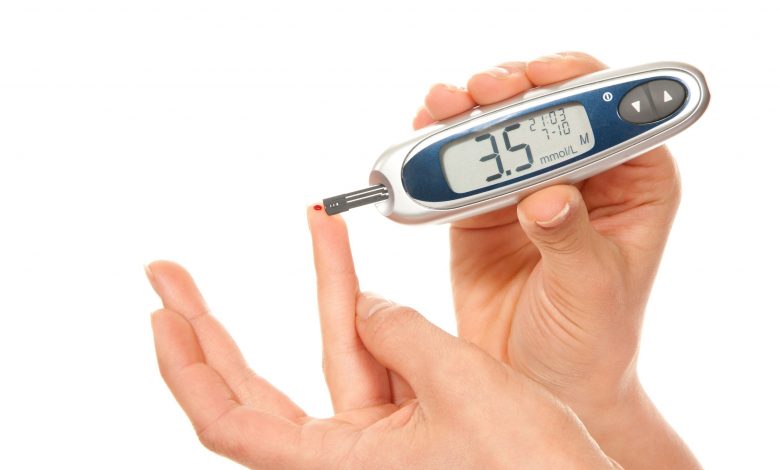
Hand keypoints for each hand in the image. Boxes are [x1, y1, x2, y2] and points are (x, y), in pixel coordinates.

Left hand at [146, 209, 618, 468]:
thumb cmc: (529, 469)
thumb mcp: (462, 387)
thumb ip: (403, 335)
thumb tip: (369, 308)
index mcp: (337, 465)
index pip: (227, 419)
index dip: (184, 367)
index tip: (161, 312)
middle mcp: (345, 456)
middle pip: (249, 388)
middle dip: (208, 326)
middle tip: (169, 273)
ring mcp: (377, 439)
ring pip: (331, 357)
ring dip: (325, 291)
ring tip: (317, 224)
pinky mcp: (412, 424)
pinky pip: (375, 361)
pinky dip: (368, 315)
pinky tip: (360, 275)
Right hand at [413, 52, 697, 467]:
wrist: (541, 385)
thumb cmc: (590, 343)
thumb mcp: (591, 290)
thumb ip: (572, 237)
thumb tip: (548, 193)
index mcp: (633, 187)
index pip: (613, 116)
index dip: (579, 85)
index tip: (542, 78)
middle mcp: (581, 178)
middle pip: (547, 110)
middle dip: (513, 91)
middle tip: (484, 92)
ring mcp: (527, 190)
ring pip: (499, 129)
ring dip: (468, 110)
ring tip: (442, 106)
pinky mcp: (484, 210)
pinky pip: (460, 167)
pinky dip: (437, 148)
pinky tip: (421, 135)